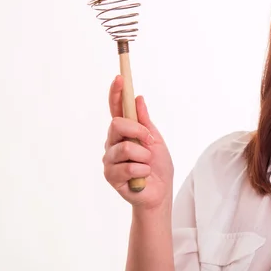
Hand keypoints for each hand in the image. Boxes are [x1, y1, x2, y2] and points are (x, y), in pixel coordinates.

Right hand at [102, 75, 173, 210]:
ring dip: (144, 156)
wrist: (160, 192)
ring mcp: (110, 159)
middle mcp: (113, 143)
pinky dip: (142, 170)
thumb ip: (145, 122)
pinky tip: (142, 176)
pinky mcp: (111, 176)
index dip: (117, 93)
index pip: (116, 109)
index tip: (120, 78)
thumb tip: (138, 98)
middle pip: (117, 124)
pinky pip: (127, 167)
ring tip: (147, 164)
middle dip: (138, 131)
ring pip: (125, 148)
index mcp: (124, 132)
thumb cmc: (158, 166)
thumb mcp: (156, 140)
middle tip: (150, 142)